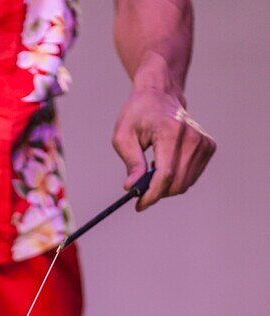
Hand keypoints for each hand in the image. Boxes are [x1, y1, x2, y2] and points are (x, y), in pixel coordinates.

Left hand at [112, 87, 215, 209]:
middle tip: (142, 187)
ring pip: (185, 184)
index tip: (139, 205)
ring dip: (166, 186)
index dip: (152, 195)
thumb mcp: (124, 136)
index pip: (166, 175)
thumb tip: (132, 187)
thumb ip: (131, 163)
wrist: (160, 95)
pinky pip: (191, 178)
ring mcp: (203, 142)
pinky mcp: (208, 147)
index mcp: (171, 132)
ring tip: (154, 168)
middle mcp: (192, 137)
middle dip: (157, 193)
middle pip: (177, 184)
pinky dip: (177, 179)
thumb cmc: (139, 114)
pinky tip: (167, 163)